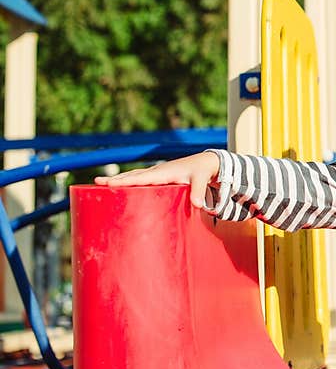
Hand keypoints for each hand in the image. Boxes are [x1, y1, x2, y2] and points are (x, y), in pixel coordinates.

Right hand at [94, 151, 220, 208]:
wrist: (206, 163)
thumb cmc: (202, 171)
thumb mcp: (201, 180)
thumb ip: (198, 191)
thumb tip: (197, 205)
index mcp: (163, 173)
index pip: (141, 178)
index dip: (125, 181)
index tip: (109, 182)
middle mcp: (157, 171)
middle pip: (132, 175)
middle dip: (115, 179)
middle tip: (96, 182)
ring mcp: (156, 173)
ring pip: (134, 176)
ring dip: (119, 179)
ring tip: (101, 183)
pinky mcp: (158, 176)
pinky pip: (139, 178)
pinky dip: (128, 180)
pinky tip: (120, 186)